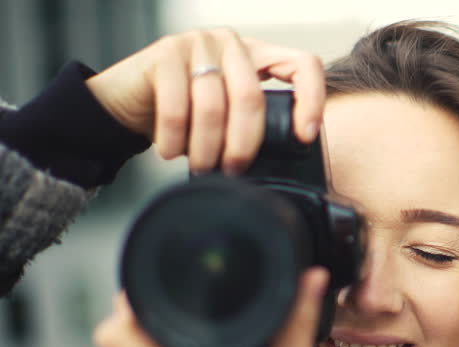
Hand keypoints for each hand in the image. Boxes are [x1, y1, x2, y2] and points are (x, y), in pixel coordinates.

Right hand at [84, 28, 324, 174]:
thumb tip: (283, 159)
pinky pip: (176, 106)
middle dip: (244, 144)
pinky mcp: (164, 53)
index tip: (304, 137)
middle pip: (252, 98)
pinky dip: (174, 138)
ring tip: (200, 167)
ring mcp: (198, 43)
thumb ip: (254, 124)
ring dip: (206, 148)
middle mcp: (232, 44)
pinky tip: (170, 152)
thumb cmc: (186, 115)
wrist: (128, 102)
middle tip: (233, 171)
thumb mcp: (229, 116)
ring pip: (213, 106)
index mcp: (258, 56)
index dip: (311, 100)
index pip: (302, 64)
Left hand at [93, 267, 328, 346]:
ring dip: (153, 317)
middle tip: (186, 284)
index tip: (162, 278)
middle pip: (123, 329)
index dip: (133, 300)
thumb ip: (298, 327)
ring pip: (131, 340)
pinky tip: (191, 326)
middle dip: (149, 299)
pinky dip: (159, 334)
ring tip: (190, 301)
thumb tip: (311, 279)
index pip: (119, 335)